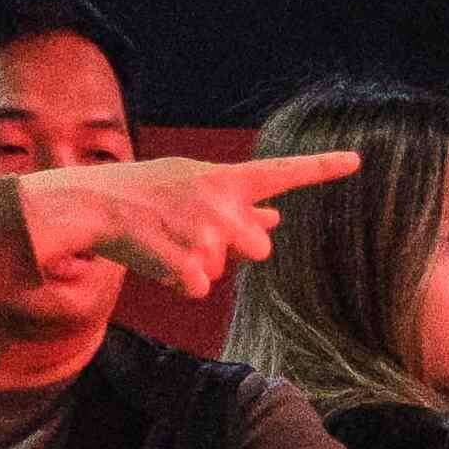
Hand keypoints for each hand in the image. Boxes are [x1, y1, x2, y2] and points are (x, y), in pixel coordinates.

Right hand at [11, 148, 360, 298]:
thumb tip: (277, 218)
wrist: (90, 204)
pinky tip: (155, 257)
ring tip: (164, 239)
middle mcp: (223, 204)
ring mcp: (208, 235)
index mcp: (224, 178)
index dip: (321, 168)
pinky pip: (198, 289)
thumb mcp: (189, 185)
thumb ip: (236, 203)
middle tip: (187, 232)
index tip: (357, 160)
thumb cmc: (140, 194)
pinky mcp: (190, 266)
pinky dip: (176, 282)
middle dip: (230, 250)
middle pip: (258, 248)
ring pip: (221, 272)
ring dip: (195, 265)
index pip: (282, 173)